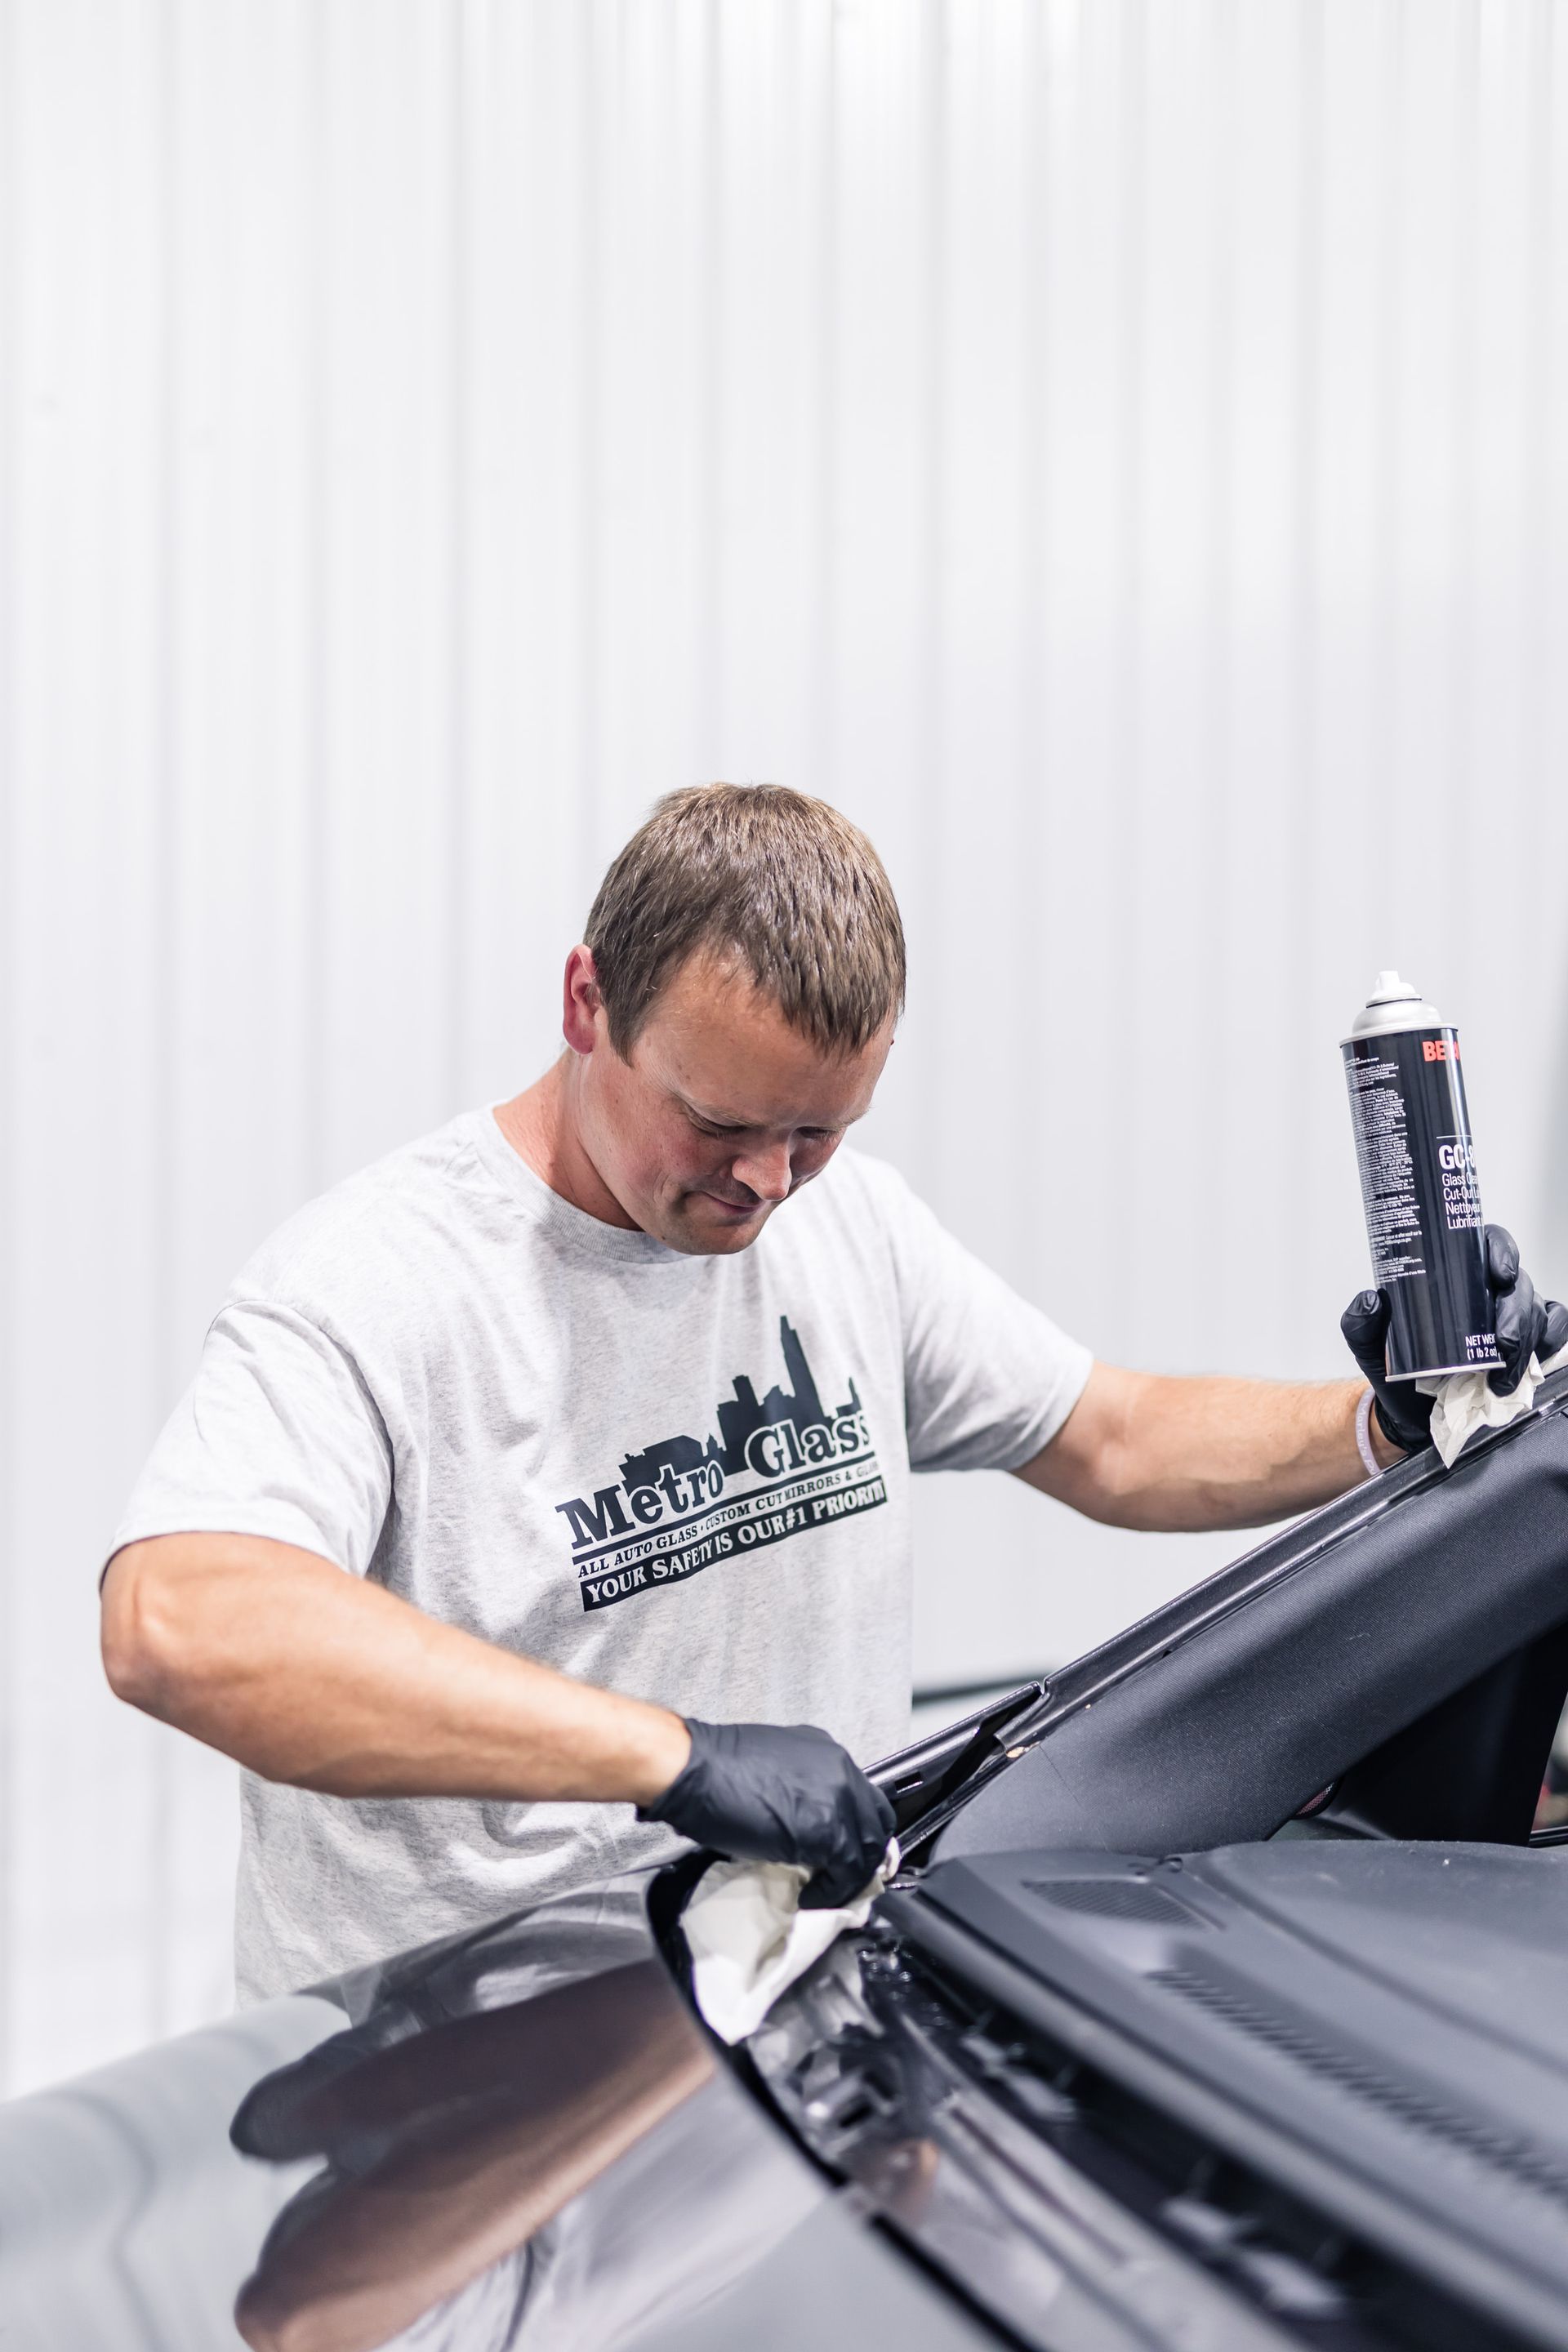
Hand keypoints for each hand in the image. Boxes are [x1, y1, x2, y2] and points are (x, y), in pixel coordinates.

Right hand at [638, 1717, 894, 1908]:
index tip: (842, 1855)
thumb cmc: (716, 1771)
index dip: (856, 1831)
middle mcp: (841, 1770)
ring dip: (849, 1876)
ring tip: (825, 1891)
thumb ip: (801, 1794)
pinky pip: (847, 1869)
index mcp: (827, 1754)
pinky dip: (833, 1890)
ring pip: (867, 1848)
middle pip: (876, 1821)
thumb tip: (805, 1827)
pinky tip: (812, 1896)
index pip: (863, 1798)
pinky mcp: (828, 1830)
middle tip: (842, 1877)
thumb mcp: (772, 1774)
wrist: (694, 1771)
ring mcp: (838, 1798)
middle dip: (863, 1854)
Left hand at [1342, 1224, 1567, 1454]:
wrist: (1408, 1413)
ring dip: (1528, 1341)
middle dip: (1516, 1312)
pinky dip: (1553, 1342)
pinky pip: (1555, 1333)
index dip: (1502, 1251)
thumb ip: (1360, 1322)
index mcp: (1454, 1277)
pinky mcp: (1526, 1346)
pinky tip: (1536, 1360)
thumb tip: (1371, 1300)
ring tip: (1502, 1375)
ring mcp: (1510, 1319)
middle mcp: (1487, 1293)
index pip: (1486, 1246)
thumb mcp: (1369, 1343)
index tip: (1499, 1274)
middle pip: (1519, 1284)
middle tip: (1502, 1342)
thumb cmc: (1396, 1367)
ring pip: (1538, 1310)